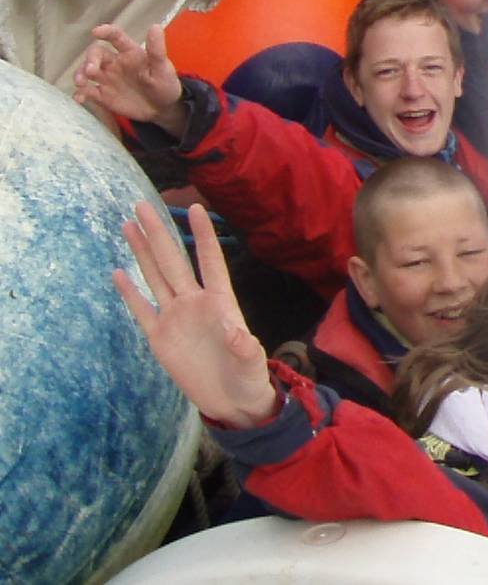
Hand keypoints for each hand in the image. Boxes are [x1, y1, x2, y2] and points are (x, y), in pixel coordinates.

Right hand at [73, 23, 187, 137]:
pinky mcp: (103, 95)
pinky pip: (87, 92)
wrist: (163, 109)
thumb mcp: (163, 68)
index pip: (115, 37)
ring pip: (86, 71)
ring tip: (81, 83)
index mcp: (129, 52)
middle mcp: (114, 63)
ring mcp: (107, 79)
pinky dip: (80, 94)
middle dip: (90, 60)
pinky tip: (80, 98)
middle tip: (91, 71)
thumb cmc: (164, 84)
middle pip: (96, 54)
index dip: (106, 32)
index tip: (96, 32)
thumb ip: (156, 50)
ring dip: (80, 74)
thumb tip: (155, 26)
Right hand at [113, 201, 279, 427]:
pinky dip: (130, 293)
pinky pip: (142, 310)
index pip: (210, 260)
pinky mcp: (160, 338)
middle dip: (159, 233)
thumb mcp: (251, 361)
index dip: (204, 235)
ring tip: (128, 225)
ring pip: (155, 277)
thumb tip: (238, 333)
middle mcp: (195, 302)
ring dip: (141, 252)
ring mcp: (175, 318)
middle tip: (141, 204)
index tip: (197, 208)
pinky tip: (118, 272)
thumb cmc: (248, 376)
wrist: (232, 401)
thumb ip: (244, 346)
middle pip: (173, 260)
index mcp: (220, 300)